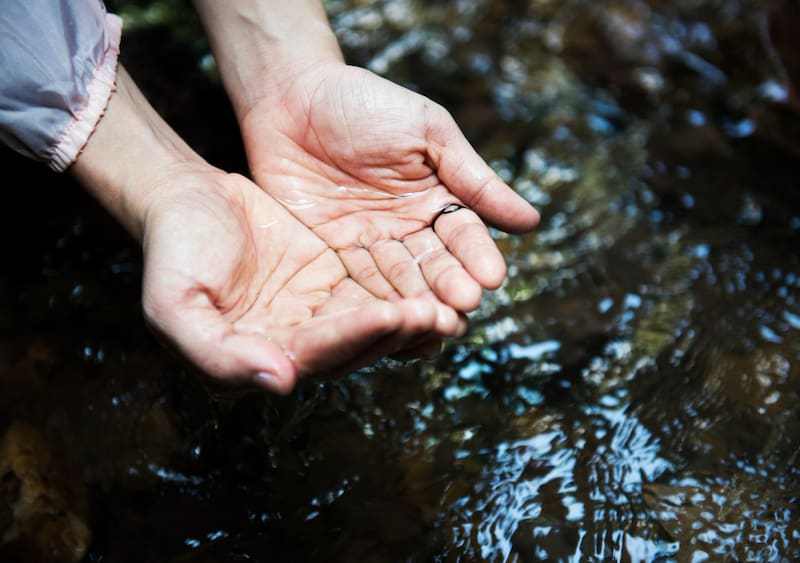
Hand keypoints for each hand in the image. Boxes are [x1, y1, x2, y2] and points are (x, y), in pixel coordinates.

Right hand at [70, 65, 464, 394]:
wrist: (186, 198)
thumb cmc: (173, 251)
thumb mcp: (173, 305)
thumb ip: (215, 355)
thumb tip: (281, 383)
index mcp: (254, 361)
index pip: (311, 357)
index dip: (351, 338)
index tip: (388, 314)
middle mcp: (290, 347)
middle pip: (350, 349)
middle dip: (393, 334)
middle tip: (435, 316)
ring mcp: (314, 316)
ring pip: (369, 326)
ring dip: (408, 320)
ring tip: (447, 306)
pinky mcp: (332, 284)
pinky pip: (372, 291)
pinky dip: (402, 292)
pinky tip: (434, 286)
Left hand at [240, 62, 539, 312]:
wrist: (292, 95)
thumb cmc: (365, 103)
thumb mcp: (427, 131)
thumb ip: (473, 178)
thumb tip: (532, 222)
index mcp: (436, 200)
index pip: (462, 234)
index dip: (476, 255)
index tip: (491, 277)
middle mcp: (407, 231)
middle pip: (433, 267)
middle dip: (448, 287)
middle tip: (463, 307)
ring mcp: (368, 247)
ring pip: (397, 284)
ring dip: (415, 305)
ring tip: (433, 326)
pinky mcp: (328, 257)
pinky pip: (352, 286)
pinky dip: (371, 307)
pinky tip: (388, 328)